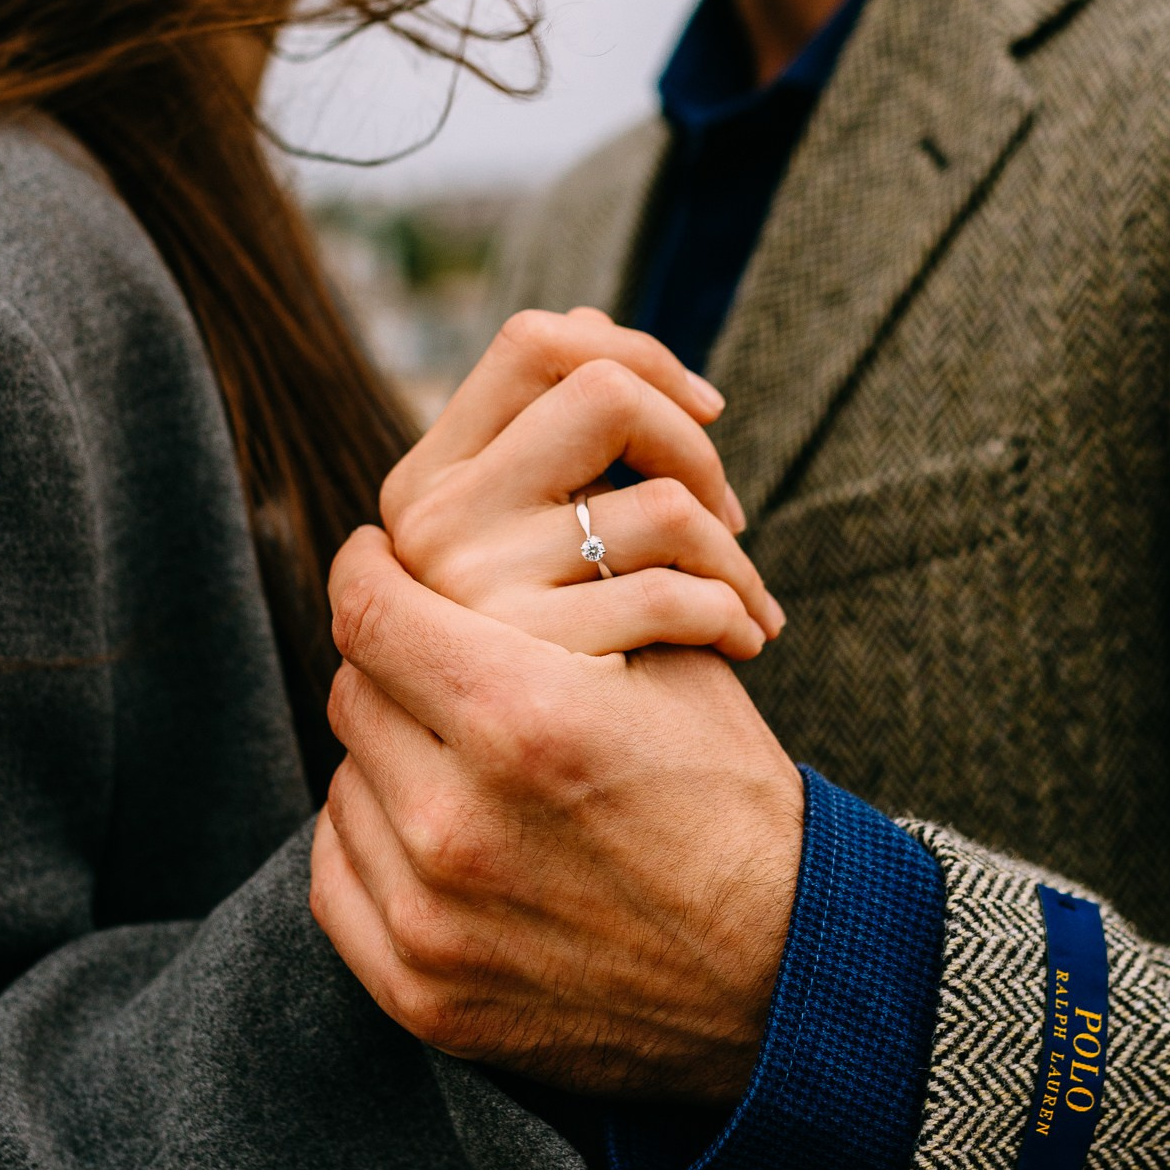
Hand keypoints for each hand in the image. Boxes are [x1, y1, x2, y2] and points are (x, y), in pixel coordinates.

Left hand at [309, 526, 804, 1100]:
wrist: (782, 976)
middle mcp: (456, 819)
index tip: (377, 557)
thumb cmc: (732, 803)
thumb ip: (560, 588)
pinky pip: (341, 879)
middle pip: (354, 692)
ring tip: (464, 756)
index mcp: (520, 715)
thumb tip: (466, 530)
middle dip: (396, 664)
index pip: (369, 610)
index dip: (366, 567)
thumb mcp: (674, 666)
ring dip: (391, 755)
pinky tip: (440, 831)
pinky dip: (378, 845)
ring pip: (346, 782)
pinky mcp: (421, 992)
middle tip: (442, 662)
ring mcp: (430, 917)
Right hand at [380, 308, 784, 662]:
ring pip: (657, 497)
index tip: (702, 407)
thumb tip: (592, 326)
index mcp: (423, 490)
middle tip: (727, 514)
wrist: (567, 843)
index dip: (637, 349)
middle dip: (691, 438)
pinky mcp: (530, 665)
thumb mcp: (535, 568)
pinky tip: (742, 642)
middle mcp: (426, 530)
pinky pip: (672, 590)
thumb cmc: (573, 692)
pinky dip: (732, 610)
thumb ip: (547, 460)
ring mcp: (471, 594)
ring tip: (745, 600)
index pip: (533, 342)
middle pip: (599, 384)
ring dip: (729, 549)